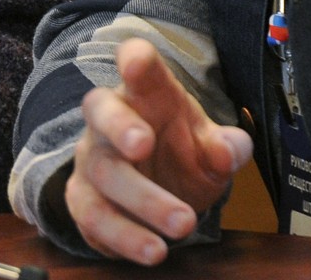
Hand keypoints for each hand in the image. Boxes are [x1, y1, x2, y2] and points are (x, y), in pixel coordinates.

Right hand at [65, 38, 252, 264]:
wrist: (158, 189)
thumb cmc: (181, 153)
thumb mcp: (211, 147)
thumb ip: (226, 146)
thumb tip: (228, 151)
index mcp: (145, 94)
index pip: (136, 64)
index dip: (134, 60)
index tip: (137, 62)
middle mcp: (109, 119)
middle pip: (100, 110)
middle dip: (119, 126)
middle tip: (144, 144)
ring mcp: (91, 159)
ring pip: (102, 173)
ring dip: (141, 201)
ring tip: (183, 224)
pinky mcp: (82, 200)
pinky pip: (92, 218)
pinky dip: (124, 237)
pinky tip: (153, 250)